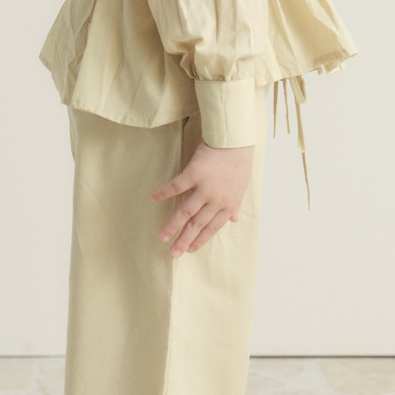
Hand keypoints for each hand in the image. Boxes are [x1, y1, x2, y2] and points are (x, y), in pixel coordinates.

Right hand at [150, 139, 254, 256]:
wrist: (235, 141)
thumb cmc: (239, 163)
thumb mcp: (241, 187)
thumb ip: (234, 205)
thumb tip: (233, 220)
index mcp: (228, 204)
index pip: (212, 228)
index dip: (200, 240)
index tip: (190, 250)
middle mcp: (216, 200)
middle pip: (197, 224)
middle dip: (184, 240)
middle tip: (174, 253)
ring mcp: (205, 188)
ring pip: (186, 212)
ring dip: (173, 225)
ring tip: (162, 237)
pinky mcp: (194, 174)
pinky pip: (176, 187)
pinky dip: (164, 193)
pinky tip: (153, 199)